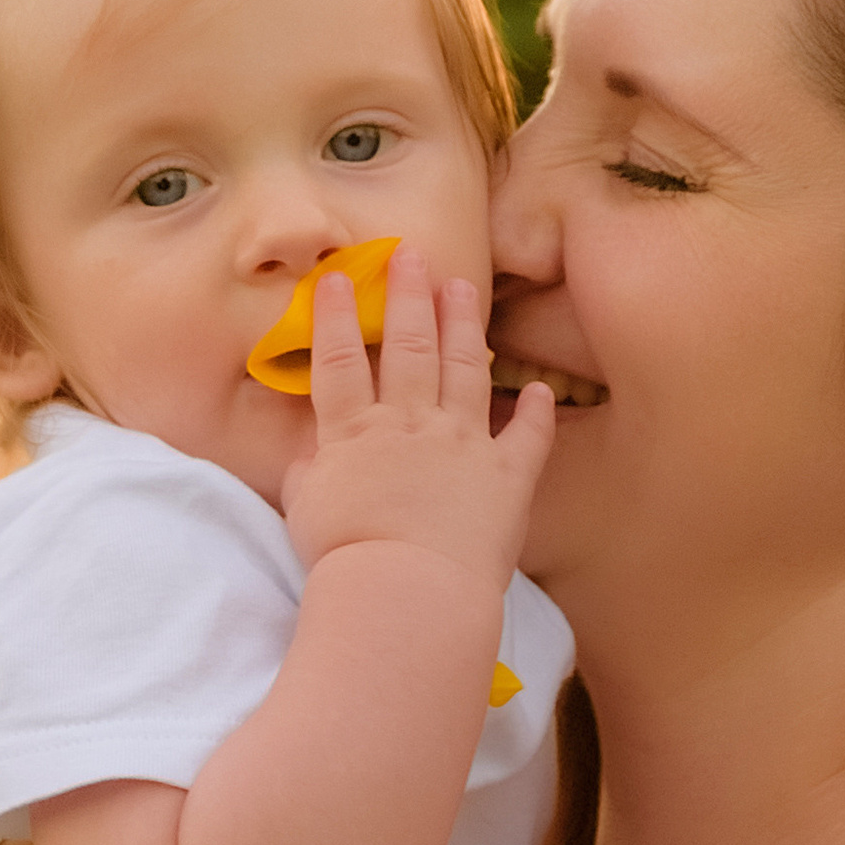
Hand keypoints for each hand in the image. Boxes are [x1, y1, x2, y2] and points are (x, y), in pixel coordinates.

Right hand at [281, 247, 552, 591]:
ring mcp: (463, 446)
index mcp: (355, 432)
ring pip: (464, 371)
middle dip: (409, 295)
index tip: (340, 276)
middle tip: (412, 255)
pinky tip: (540, 390)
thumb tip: (313, 451)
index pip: (341, 360)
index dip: (338, 315)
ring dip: (463, 326)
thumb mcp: (305, 507)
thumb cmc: (344, 556)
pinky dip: (534, 414)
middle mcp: (410, 424)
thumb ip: (310, 470)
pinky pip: (526, 440)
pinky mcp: (505, 479)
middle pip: (408, 346)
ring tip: (463, 289)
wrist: (405, 590)